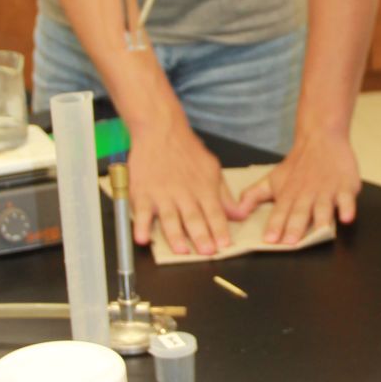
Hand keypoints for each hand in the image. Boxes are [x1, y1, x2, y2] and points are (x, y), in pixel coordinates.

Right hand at [127, 113, 246, 256]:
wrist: (160, 130)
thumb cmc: (187, 150)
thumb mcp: (212, 168)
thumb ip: (224, 195)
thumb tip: (239, 215)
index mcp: (203, 188)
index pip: (214, 212)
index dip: (219, 229)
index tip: (224, 244)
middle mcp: (183, 193)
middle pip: (194, 218)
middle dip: (201, 236)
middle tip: (207, 251)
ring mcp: (162, 194)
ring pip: (169, 218)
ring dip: (175, 235)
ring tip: (182, 250)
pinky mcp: (142, 193)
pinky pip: (141, 212)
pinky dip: (141, 226)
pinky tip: (142, 239)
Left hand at [236, 129, 361, 245]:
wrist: (321, 138)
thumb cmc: (296, 165)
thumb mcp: (272, 179)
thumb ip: (254, 196)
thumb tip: (236, 211)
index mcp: (289, 194)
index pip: (280, 212)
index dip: (275, 225)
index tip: (270, 239)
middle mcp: (307, 194)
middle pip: (301, 212)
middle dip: (296, 227)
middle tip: (291, 241)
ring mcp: (327, 190)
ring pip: (324, 207)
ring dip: (321, 219)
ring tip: (319, 231)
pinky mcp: (345, 186)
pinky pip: (347, 198)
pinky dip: (348, 208)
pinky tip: (346, 217)